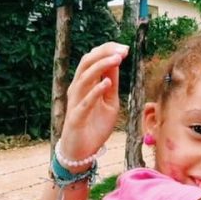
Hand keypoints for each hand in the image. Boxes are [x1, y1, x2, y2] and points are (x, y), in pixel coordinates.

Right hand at [58, 42, 128, 161]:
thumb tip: (117, 62)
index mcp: (85, 84)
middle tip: (122, 50)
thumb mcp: (110, 102)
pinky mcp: (76, 117)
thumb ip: (111, 84)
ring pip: (84, 78)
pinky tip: (107, 83)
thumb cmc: (95, 126)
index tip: (125, 48)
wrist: (81, 152)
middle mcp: (77, 89)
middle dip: (104, 53)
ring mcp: (75, 102)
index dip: (107, 50)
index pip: (92, 59)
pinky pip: (85, 101)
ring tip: (117, 59)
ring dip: (101, 66)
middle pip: (86, 63)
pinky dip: (95, 91)